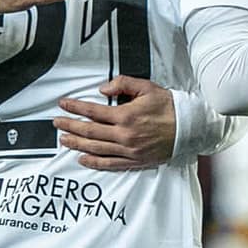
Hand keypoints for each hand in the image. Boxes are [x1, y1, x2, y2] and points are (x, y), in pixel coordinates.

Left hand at [54, 76, 175, 170]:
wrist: (190, 128)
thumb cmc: (170, 107)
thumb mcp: (148, 88)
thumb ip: (123, 84)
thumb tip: (102, 90)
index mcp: (127, 115)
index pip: (93, 111)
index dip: (75, 107)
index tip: (64, 104)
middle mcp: (125, 135)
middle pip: (90, 131)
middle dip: (70, 126)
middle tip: (57, 122)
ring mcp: (129, 150)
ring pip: (95, 148)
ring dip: (76, 143)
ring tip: (63, 140)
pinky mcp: (135, 160)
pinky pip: (109, 163)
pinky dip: (94, 162)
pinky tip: (82, 158)